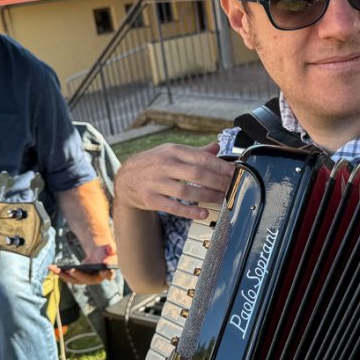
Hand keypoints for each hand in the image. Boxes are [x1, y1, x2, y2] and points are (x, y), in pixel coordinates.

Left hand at [50, 243, 116, 285]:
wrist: (99, 256)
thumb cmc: (106, 253)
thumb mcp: (110, 248)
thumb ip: (111, 248)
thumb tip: (110, 249)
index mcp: (108, 272)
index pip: (108, 274)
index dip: (105, 274)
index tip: (102, 271)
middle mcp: (97, 279)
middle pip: (87, 279)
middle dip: (79, 275)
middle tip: (72, 270)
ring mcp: (86, 280)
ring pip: (75, 280)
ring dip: (64, 276)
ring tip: (55, 269)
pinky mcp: (78, 278)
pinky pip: (69, 277)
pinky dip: (60, 273)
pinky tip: (52, 268)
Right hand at [114, 142, 234, 220]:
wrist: (125, 178)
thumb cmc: (152, 163)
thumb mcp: (170, 152)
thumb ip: (194, 152)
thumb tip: (216, 146)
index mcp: (172, 151)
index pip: (200, 158)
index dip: (220, 166)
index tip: (234, 172)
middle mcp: (164, 165)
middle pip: (196, 174)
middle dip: (218, 182)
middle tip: (232, 187)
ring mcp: (156, 183)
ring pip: (186, 191)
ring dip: (207, 196)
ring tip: (222, 200)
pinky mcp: (150, 199)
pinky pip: (173, 207)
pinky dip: (189, 211)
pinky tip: (202, 213)